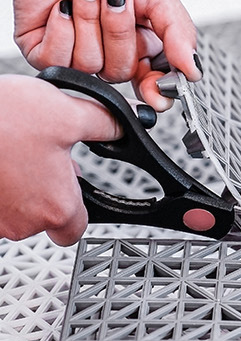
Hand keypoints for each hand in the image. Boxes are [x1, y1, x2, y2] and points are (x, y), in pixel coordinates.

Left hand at [0, 0, 201, 107]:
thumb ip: (180, 35)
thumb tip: (193, 70)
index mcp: (143, 42)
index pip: (154, 83)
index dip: (156, 88)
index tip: (158, 86)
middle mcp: (110, 52)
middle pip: (123, 72)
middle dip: (120, 30)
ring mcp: (76, 53)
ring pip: (91, 65)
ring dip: (90, 20)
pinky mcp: (43, 49)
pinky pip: (58, 60)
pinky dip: (64, 27)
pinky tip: (63, 3)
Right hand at [0, 75, 121, 245]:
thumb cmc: (2, 118)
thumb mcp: (68, 112)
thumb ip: (106, 123)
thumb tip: (127, 124)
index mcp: (55, 205)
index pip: (76, 228)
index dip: (80, 209)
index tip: (75, 188)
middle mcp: (20, 222)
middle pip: (45, 219)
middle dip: (47, 190)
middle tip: (45, 157)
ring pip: (16, 210)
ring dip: (21, 186)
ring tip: (19, 149)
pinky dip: (0, 183)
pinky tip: (2, 153)